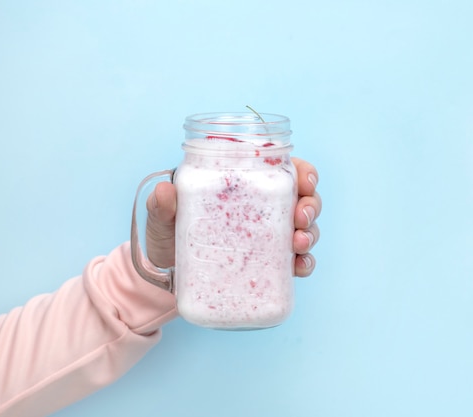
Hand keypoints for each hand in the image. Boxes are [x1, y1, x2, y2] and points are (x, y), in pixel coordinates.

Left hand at [145, 158, 320, 276]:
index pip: (284, 169)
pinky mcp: (269, 263)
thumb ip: (161, 204)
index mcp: (244, 184)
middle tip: (300, 219)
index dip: (304, 172)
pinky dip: (304, 263)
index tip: (305, 182)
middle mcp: (262, 207)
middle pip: (303, 198)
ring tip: (299, 245)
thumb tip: (164, 191)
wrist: (166, 274)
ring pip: (305, 228)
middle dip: (311, 206)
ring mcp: (268, 236)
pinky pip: (296, 261)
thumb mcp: (162, 216)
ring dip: (310, 234)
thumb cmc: (168, 234)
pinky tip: (299, 268)